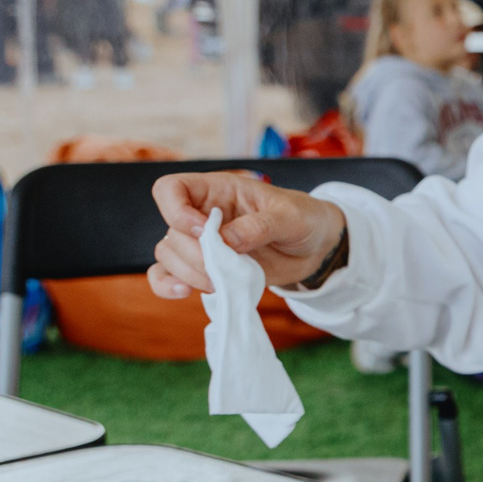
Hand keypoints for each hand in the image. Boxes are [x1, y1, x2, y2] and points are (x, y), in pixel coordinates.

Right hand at [146, 171, 347, 298]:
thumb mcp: (291, 217)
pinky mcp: (205, 267)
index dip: (176, 210)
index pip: (171, 189)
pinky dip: (167, 285)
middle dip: (193, 254)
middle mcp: (202, 214)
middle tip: (224, 268)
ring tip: (220, 283)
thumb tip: (225, 241)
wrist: (314, 248)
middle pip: (171, 231)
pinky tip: (185, 292)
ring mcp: (201, 243)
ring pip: (168, 255)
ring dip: (189, 273)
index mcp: (218, 191)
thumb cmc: (303, 219)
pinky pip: (167, 274)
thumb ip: (260, 226)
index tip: (205, 231)